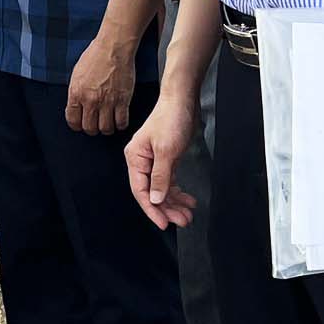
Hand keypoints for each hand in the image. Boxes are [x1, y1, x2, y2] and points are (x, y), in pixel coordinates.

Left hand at [64, 30, 132, 134]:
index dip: (76, 125)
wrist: (114, 48)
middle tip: (95, 124)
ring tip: (108, 122)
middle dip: (91, 129)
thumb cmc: (95, 56)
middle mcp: (91, 100)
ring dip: (106, 128)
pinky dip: (120, 124)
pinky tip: (119, 119)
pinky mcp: (123, 100)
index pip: (73, 120)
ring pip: (106, 129)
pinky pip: (121, 122)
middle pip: (89, 128)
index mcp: (76, 93)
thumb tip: (77, 106)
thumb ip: (76, 92)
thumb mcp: (77, 74)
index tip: (80, 124)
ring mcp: (108, 102)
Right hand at [126, 88, 197, 228]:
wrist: (183, 100)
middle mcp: (142, 161)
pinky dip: (178, 191)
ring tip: (187, 214)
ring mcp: (154, 161)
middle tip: (181, 220)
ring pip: (162, 189)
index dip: (152, 209)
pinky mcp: (166, 159)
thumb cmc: (171, 119)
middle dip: (167, 208)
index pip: (141, 190)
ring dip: (174, 202)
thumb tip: (154, 199)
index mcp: (136, 158)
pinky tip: (187, 199)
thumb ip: (160, 177)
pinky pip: (169, 181)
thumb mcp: (166, 151)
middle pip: (152, 192)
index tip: (164, 223)